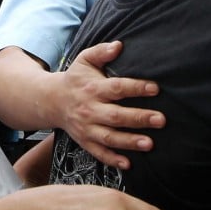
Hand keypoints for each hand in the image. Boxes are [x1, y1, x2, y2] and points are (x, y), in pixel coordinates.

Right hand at [54, 41, 164, 168]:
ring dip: (129, 142)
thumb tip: (119, 45)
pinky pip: (98, 153)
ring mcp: (86, 128)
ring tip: (149, 144)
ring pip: (109, 137)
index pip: (116, 88)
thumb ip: (101, 52)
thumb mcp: (84, 60)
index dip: (136, 88)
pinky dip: (112, 160)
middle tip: (160, 119)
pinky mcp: (85, 141)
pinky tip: (128, 164)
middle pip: (116, 116)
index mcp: (92, 89)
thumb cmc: (75, 79)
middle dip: (138, 118)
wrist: (50, 100)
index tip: (155, 88)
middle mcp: (89, 109)